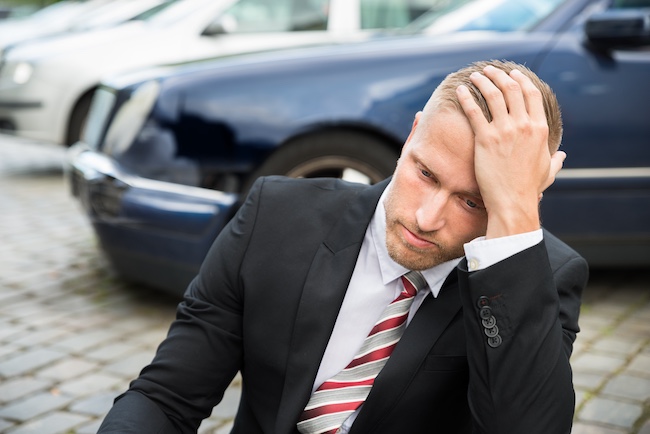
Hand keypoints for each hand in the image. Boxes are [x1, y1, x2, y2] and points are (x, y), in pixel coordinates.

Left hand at [456, 65, 565, 238]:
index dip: (522, 80)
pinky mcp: (485, 139)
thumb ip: (555, 159)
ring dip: (484, 81)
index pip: (532, 94)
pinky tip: (461, 90)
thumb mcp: (548, 170)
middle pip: (512, 89)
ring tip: (476, 76)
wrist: (512, 202)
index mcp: (539, 128)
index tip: (513, 74)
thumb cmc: (529, 189)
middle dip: (500, 75)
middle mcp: (523, 125)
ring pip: (493, 95)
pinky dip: (467, 97)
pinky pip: (474, 111)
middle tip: (490, 70)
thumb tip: (562, 155)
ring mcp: (504, 131)